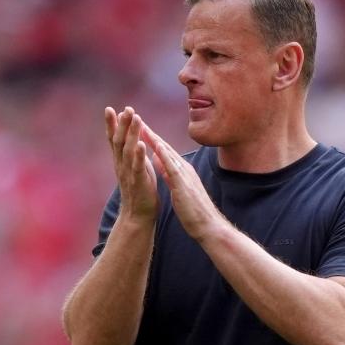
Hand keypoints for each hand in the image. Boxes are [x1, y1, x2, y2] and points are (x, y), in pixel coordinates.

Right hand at [105, 106, 158, 223]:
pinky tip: (140, 143)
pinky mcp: (138, 182)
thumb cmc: (139, 190)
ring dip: (131, 133)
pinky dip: (138, 154)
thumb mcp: (133, 168)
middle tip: (125, 108)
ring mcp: (128, 173)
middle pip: (119, 141)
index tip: (109, 109)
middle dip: (121, 124)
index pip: (114, 140)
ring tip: (135, 117)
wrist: (138, 215)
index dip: (111, 125)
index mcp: (121, 161)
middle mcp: (121, 165)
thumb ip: (131, 154)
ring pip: (128, 150)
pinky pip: (137, 166)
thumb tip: (132, 138)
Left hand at [139, 120, 224, 242]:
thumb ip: (168, 172)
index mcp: (181, 170)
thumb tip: (158, 160)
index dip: (151, 139)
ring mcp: (184, 174)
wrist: (207, 225)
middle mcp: (183, 168)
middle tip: (136, 119)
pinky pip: (172, 166)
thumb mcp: (177, 187)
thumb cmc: (193, 210)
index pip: (164, 151)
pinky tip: (156, 145)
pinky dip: (164, 155)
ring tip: (142, 126)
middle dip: (150, 133)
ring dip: (154, 139)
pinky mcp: (183, 183)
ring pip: (167, 153)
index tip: (139, 128)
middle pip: (164, 147)